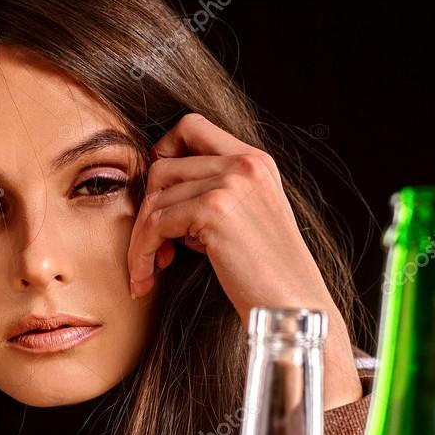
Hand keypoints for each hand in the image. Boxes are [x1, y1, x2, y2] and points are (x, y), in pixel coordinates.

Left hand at [127, 112, 361, 408]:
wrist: (293, 308)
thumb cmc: (268, 279)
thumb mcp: (247, 222)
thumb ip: (215, 198)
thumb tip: (162, 198)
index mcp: (255, 161)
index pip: (191, 127)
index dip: (163, 155)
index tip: (159, 199)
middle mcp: (244, 163)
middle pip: (163, 165)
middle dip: (147, 208)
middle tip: (154, 247)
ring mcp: (230, 183)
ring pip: (154, 197)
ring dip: (141, 239)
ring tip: (150, 269)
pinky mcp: (214, 210)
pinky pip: (155, 224)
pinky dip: (143, 253)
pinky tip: (149, 278)